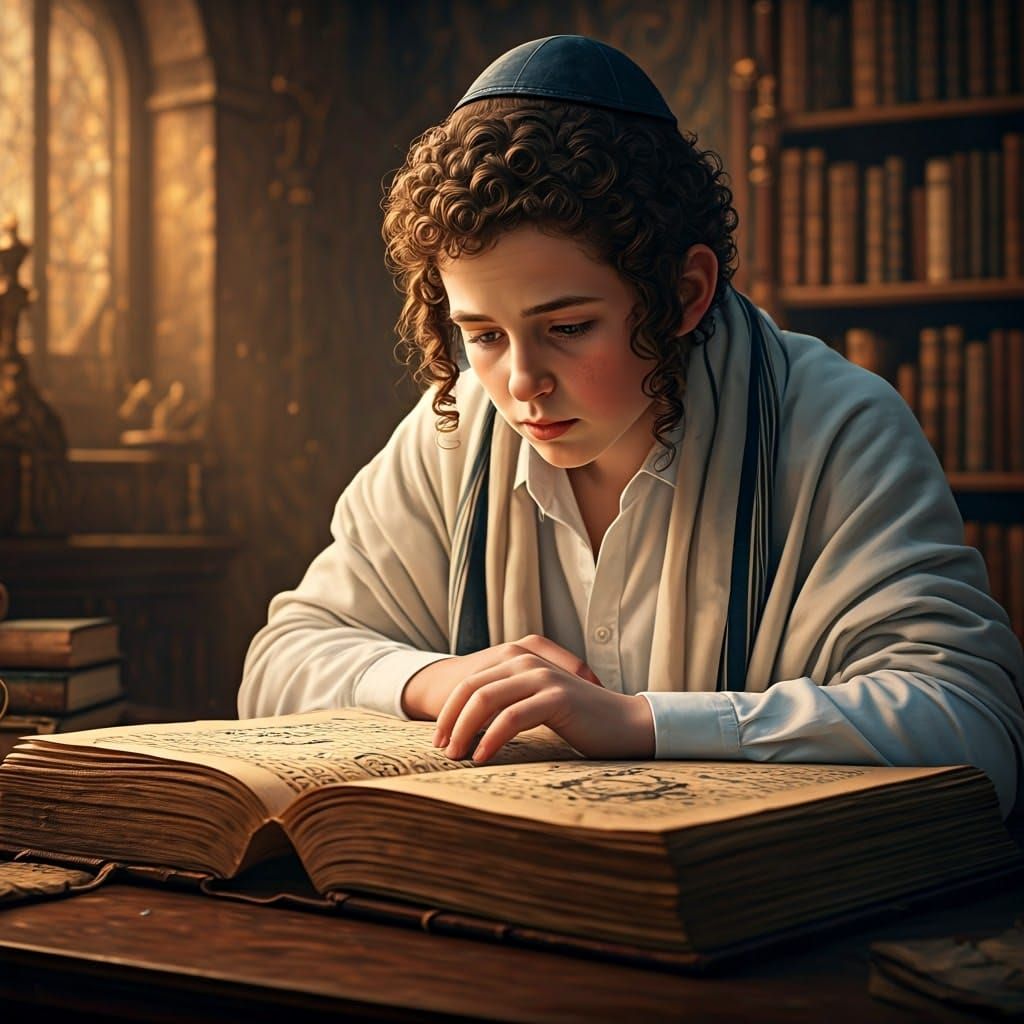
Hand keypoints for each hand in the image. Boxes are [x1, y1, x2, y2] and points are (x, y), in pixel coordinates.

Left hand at [428, 634, 654, 762]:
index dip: (449, 710)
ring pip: (485, 700)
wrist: (626, 724)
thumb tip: (472, 728)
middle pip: (471, 688)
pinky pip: (511, 718)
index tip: (439, 738)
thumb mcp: (537, 705)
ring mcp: (542, 677)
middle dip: (450, 720)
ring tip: (455, 756)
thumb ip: (510, 703)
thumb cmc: (581, 721)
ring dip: (464, 730)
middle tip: (441, 749)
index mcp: (520, 659)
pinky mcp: (556, 697)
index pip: (470, 682)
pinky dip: (491, 739)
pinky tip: (482, 757)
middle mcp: (527, 661)